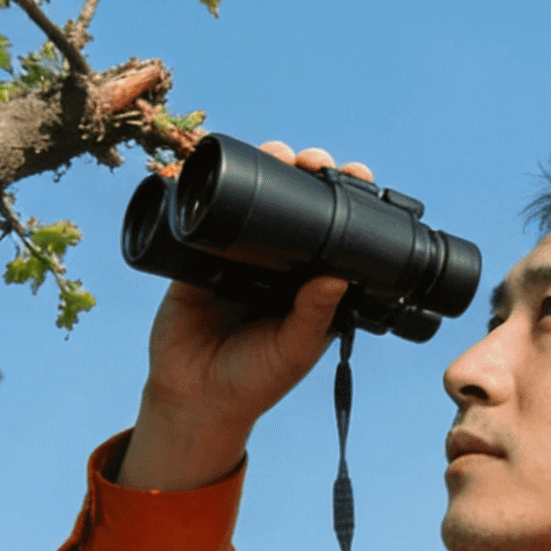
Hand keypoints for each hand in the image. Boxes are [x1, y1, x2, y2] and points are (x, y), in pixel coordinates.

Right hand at [116, 145, 373, 491]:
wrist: (194, 398)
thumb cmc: (254, 381)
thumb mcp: (295, 349)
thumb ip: (315, 316)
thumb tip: (339, 276)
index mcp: (310, 283)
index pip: (334, 230)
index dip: (345, 199)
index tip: (356, 175)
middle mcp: (278, 264)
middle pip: (296, 204)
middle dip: (307, 174)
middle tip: (314, 161)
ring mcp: (239, 256)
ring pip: (257, 201)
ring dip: (267, 169)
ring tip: (279, 153)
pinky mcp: (201, 256)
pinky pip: (210, 217)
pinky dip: (217, 189)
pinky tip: (225, 170)